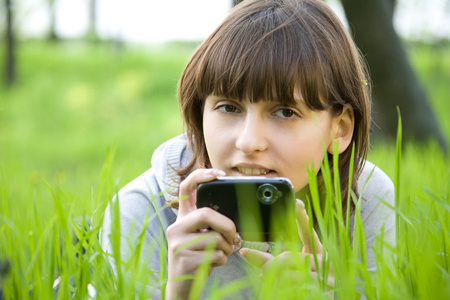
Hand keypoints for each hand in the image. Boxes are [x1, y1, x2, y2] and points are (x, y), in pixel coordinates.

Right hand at [165, 169, 238, 299]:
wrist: (182, 288)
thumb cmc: (198, 259)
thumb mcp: (201, 238)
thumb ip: (211, 225)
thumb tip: (234, 222)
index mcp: (182, 218)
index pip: (185, 189)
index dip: (201, 176)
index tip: (217, 174)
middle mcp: (176, 227)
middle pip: (206, 214)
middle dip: (227, 226)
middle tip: (234, 237)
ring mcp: (178, 243)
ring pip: (215, 238)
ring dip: (227, 249)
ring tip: (220, 255)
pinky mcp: (184, 260)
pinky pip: (216, 255)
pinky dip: (223, 261)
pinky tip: (212, 265)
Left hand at [239, 199, 333, 293]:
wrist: (318, 299)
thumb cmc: (302, 284)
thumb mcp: (284, 270)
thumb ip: (266, 260)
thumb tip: (244, 251)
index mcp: (316, 252)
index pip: (308, 232)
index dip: (302, 218)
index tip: (296, 202)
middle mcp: (324, 261)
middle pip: (289, 257)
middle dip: (271, 266)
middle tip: (262, 274)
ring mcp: (327, 276)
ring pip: (289, 275)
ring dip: (276, 282)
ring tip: (274, 286)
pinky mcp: (324, 290)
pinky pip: (295, 288)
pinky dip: (283, 291)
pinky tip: (284, 293)